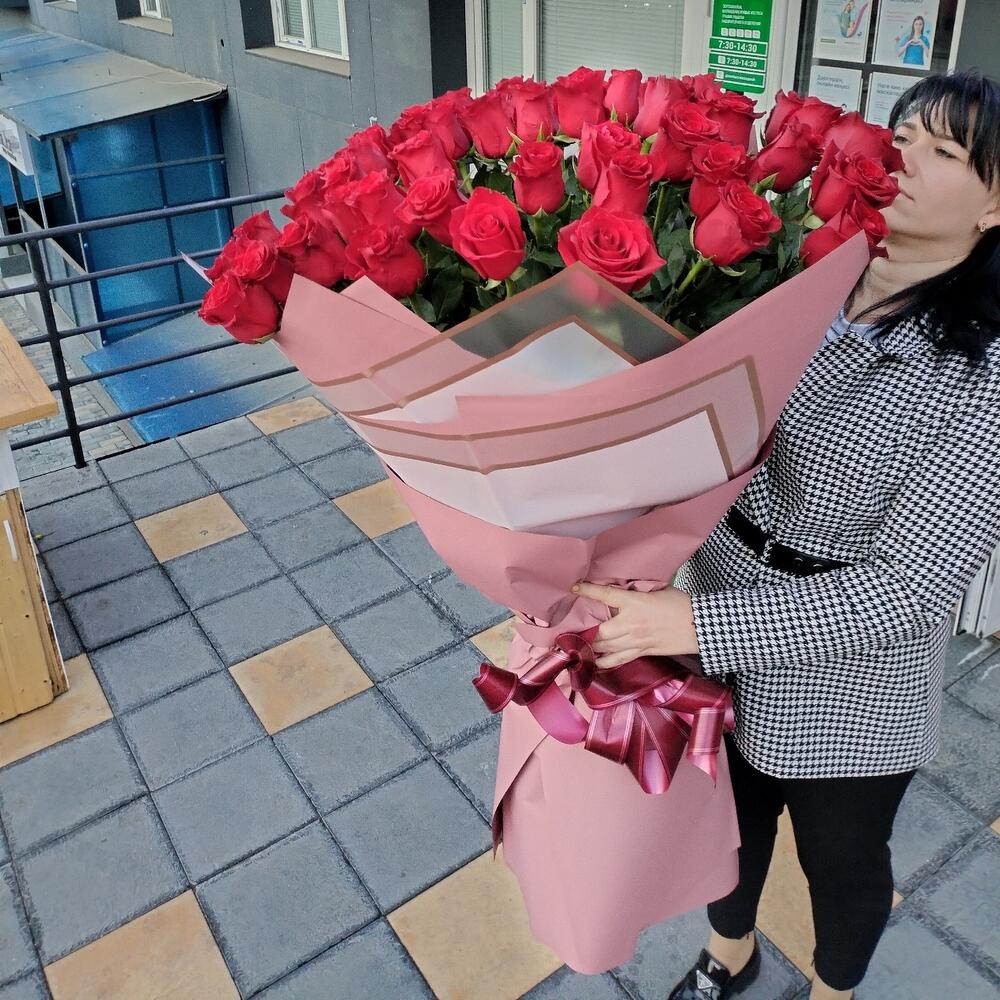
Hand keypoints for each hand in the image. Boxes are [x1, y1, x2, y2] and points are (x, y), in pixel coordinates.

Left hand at [573, 583, 699, 666]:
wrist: (700, 626)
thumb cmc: (681, 604)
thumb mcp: (658, 589)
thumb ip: (639, 590)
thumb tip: (624, 587)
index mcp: (636, 602)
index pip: (606, 595)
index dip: (588, 591)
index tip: (575, 587)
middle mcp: (632, 623)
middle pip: (602, 631)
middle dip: (588, 631)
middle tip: (579, 629)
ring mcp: (637, 640)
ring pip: (607, 647)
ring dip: (592, 647)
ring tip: (581, 646)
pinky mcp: (643, 652)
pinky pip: (619, 660)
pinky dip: (605, 663)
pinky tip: (595, 663)